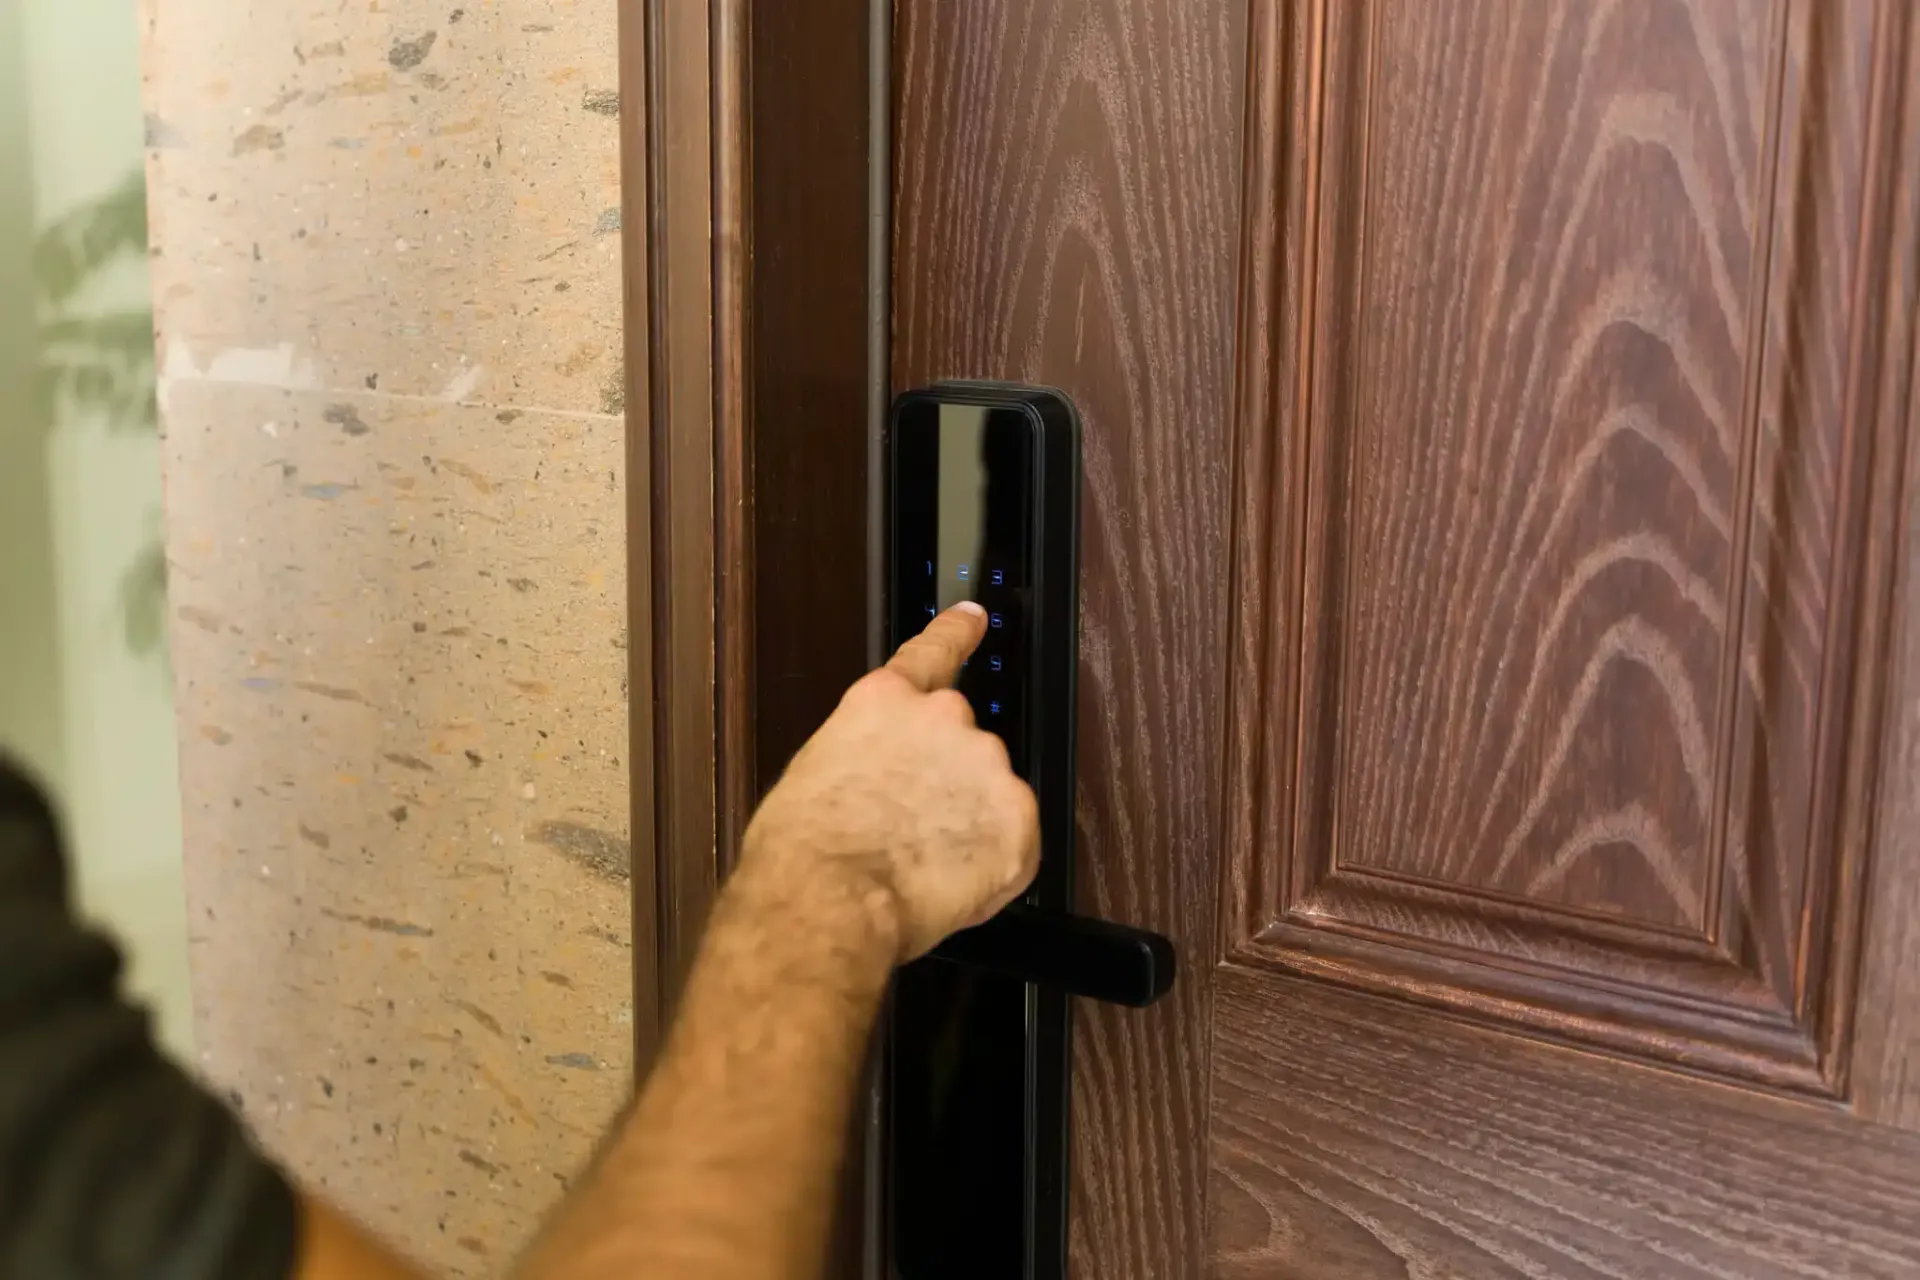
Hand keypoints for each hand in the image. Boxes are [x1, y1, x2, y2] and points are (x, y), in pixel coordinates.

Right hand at [736, 603, 1040, 961]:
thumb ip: (864, 758)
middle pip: (960, 743)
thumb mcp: (815, 777)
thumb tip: (878, 782)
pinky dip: (991, 862)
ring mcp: (985, 762)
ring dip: (967, 822)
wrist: (830, 898)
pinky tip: (947, 879)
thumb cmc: (803, 851)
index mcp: (883, 703)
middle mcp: (942, 718)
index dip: (956, 633)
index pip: (931, 653)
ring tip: (919, 863)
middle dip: (946, 783)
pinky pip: (1012, 840)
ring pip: (988, 793)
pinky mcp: (1017, 814)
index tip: (974, 616)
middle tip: (910, 832)